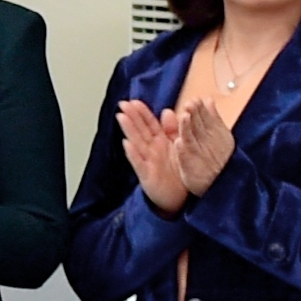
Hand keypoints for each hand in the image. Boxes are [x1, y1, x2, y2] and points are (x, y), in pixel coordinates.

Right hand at [118, 100, 188, 215]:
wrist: (179, 199)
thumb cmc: (177, 174)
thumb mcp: (178, 146)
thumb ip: (173, 129)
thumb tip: (167, 111)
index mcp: (160, 143)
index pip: (149, 124)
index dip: (141, 112)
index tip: (134, 101)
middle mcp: (151, 150)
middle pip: (140, 130)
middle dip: (131, 117)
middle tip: (123, 104)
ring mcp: (147, 162)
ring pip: (136, 142)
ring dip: (128, 130)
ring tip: (121, 118)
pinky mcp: (147, 175)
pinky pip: (139, 163)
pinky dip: (133, 153)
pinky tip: (127, 144)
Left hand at [170, 98, 234, 196]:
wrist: (224, 183)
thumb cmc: (217, 157)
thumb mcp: (218, 135)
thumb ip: (212, 117)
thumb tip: (208, 99)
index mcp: (215, 133)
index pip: (206, 118)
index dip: (201, 110)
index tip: (196, 99)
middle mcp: (208, 142)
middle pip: (199, 126)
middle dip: (196, 115)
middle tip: (191, 103)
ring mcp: (200, 155)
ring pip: (192, 140)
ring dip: (188, 129)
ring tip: (185, 117)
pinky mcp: (192, 168)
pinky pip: (187, 158)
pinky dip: (184, 151)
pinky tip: (179, 143)